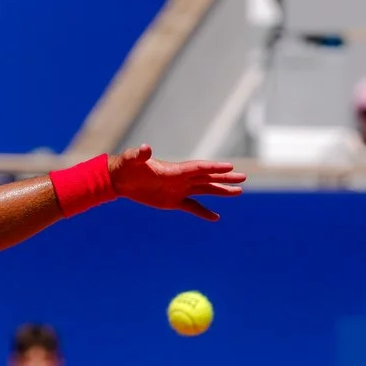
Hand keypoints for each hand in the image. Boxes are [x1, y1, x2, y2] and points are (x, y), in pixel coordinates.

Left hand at [107, 145, 245, 218]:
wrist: (121, 178)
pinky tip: (216, 217)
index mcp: (175, 170)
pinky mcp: (173, 201)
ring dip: (221, 191)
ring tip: (239, 192)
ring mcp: (178, 189)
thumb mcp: (132, 160)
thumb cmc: (126, 166)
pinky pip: (192, 206)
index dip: (214, 167)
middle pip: (208, 178)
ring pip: (205, 190)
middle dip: (225, 178)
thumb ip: (139, 155)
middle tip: (243, 178)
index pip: (199, 168)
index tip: (230, 167)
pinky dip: (204, 211)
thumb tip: (143, 148)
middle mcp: (181, 178)